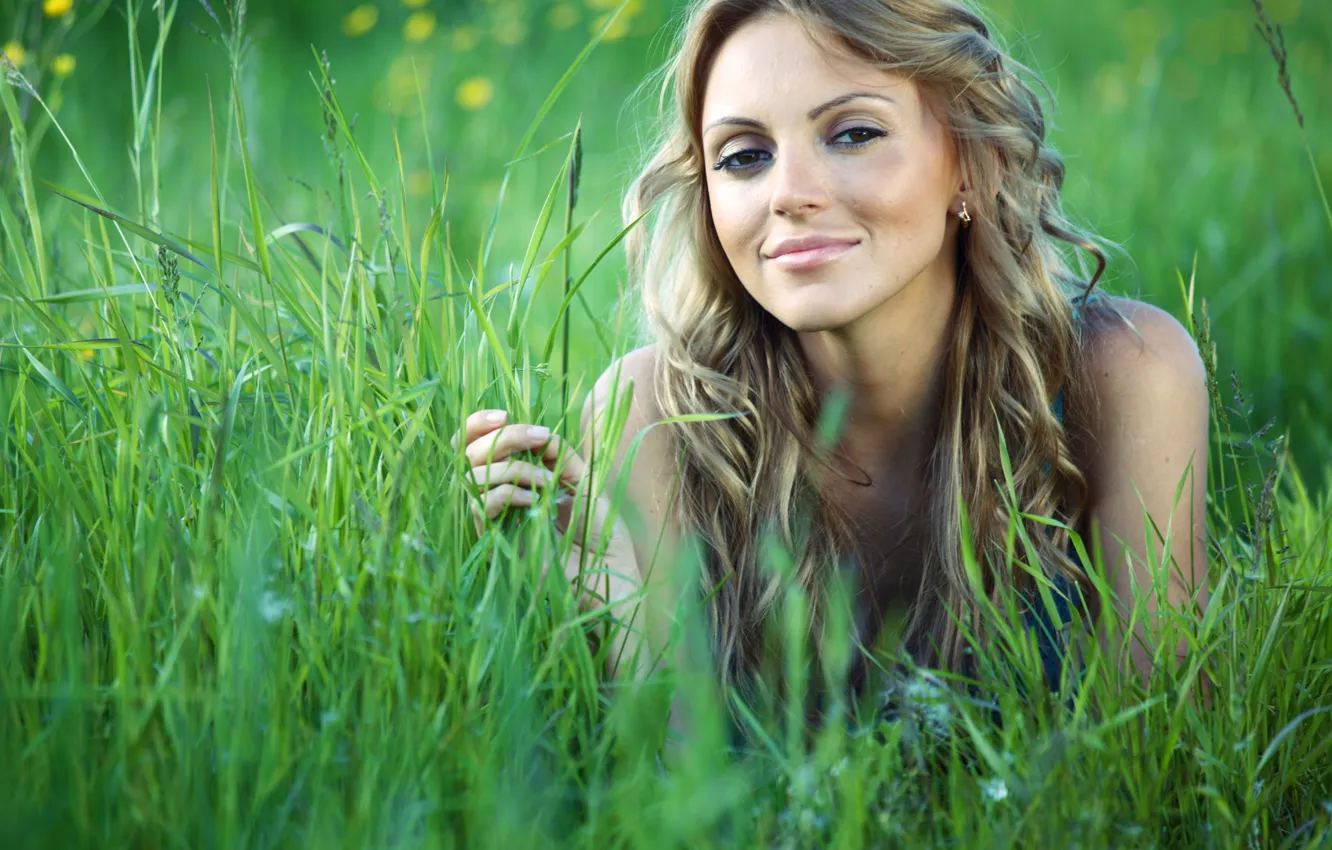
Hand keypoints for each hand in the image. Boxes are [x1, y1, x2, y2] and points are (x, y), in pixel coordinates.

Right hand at [453, 409, 640, 613]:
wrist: (607, 566)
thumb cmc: (597, 524)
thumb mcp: (581, 476)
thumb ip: (556, 451)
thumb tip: (535, 433)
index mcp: (512, 473)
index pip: (472, 442)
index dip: (478, 424)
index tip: (503, 415)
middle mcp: (496, 492)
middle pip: (468, 452)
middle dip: (504, 438)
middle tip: (537, 438)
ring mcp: (493, 517)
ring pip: (474, 476)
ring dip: (517, 469)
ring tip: (549, 483)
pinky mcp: (493, 540)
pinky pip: (483, 505)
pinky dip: (509, 494)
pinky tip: (534, 502)